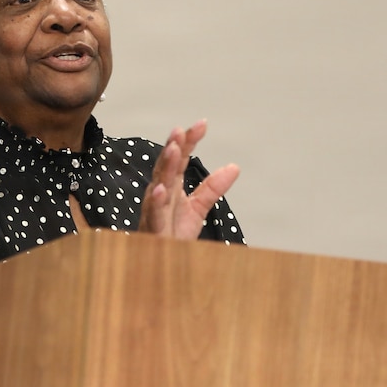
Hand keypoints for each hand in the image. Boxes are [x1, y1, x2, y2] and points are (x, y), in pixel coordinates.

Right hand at [137, 121, 239, 239]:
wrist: (164, 262)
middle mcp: (161, 194)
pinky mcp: (153, 228)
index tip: (202, 124)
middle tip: (180, 131)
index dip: (189, 141)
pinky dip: (156, 201)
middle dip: (172, 147)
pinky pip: (154, 213)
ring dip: (165, 166)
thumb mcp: (198, 208)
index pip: (180, 158)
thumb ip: (212, 188)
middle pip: (167, 166)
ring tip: (173, 149)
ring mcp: (155, 209)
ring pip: (159, 184)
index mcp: (172, 186)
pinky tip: (162, 189)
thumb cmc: (173, 234)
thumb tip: (233, 167)